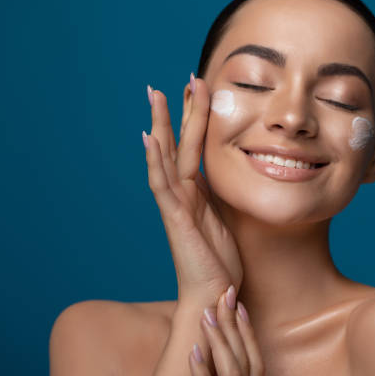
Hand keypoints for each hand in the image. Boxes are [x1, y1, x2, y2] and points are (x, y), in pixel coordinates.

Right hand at [143, 75, 242, 305]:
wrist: (212, 295)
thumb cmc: (219, 262)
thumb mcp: (226, 220)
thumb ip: (220, 196)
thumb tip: (225, 176)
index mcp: (198, 191)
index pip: (196, 146)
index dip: (199, 118)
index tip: (201, 90)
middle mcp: (184, 193)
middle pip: (180, 143)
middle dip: (181, 111)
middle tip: (182, 79)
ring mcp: (176, 204)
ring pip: (167, 156)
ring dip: (162, 125)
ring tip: (157, 94)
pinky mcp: (175, 218)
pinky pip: (162, 184)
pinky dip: (154, 160)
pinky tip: (149, 137)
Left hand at [189, 285, 264, 375]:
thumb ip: (230, 371)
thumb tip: (225, 342)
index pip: (255, 355)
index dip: (247, 329)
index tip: (239, 304)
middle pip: (244, 356)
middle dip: (234, 325)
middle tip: (224, 296)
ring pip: (232, 369)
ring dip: (219, 340)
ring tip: (206, 316)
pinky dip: (201, 370)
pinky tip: (193, 351)